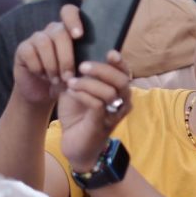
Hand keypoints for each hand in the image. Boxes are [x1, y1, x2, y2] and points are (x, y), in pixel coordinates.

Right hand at [12, 4, 82, 106]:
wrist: (45, 94)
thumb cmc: (68, 81)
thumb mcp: (81, 72)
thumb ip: (90, 61)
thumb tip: (107, 57)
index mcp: (69, 32)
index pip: (69, 12)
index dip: (73, 19)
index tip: (79, 36)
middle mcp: (52, 31)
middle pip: (59, 32)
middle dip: (66, 57)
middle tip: (69, 77)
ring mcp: (36, 38)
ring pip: (44, 42)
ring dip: (52, 65)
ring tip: (56, 80)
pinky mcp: (23, 49)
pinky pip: (30, 53)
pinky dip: (38, 68)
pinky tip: (42, 76)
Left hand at [57, 50, 132, 172]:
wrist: (73, 143)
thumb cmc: (77, 114)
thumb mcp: (77, 89)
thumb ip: (78, 74)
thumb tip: (70, 53)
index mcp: (117, 90)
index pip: (125, 72)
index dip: (120, 62)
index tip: (110, 53)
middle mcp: (121, 101)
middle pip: (121, 80)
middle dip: (102, 70)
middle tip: (82, 67)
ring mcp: (114, 114)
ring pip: (110, 92)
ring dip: (88, 84)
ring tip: (70, 83)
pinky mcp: (102, 124)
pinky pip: (98, 104)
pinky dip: (83, 95)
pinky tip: (71, 92)